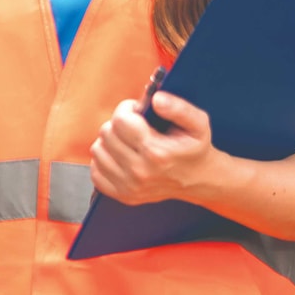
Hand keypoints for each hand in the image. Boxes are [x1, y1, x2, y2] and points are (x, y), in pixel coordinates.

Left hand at [89, 89, 221, 206]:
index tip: (138, 111)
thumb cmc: (195, 148)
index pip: (120, 120)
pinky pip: (95, 172)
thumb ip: (179, 107)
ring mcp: (129, 186)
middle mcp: (140, 172)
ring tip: (129, 141)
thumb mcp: (198, 123)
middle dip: (119, 124)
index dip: (127, 109)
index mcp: (156, 152)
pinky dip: (105, 161)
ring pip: (97, 151)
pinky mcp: (123, 195)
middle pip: (106, 133)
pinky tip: (121, 157)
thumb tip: (155, 99)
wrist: (199, 179)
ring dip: (110, 142)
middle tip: (136, 127)